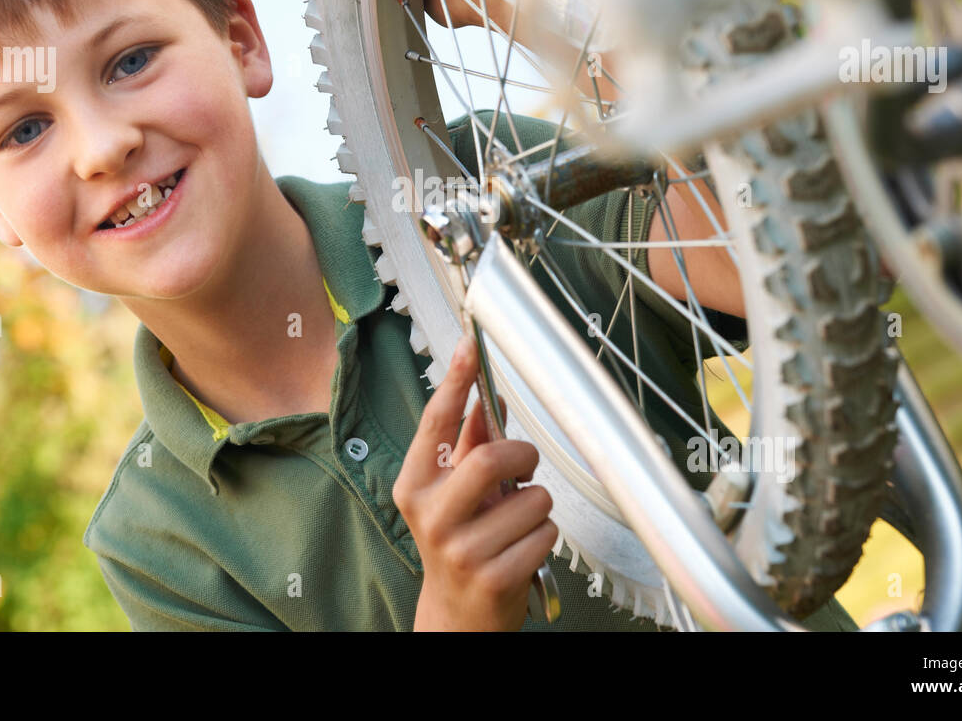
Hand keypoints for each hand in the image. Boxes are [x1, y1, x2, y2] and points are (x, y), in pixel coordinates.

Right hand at [394, 336, 555, 631]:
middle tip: (524, 465)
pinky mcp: (492, 578)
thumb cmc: (460, 542)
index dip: (455, 379)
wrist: (457, 615)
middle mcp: (431, 514)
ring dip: (538, 506)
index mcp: (415, 484)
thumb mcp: (453, 492)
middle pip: (490, 458)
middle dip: (522, 455)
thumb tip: (485, 396)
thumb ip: (467, 444)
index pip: (435, 421)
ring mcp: (460, 549)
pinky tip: (523, 550)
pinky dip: (545, 537)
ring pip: (532, 498)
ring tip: (517, 522)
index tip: (470, 345)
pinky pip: (545, 535)